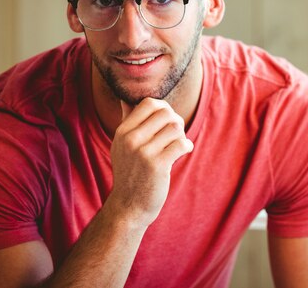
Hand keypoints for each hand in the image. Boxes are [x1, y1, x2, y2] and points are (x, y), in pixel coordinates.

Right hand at [106, 98, 193, 226]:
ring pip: (175, 127)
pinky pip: (181, 143)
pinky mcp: (157, 165)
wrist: (129, 207)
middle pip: (165, 112)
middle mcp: (131, 139)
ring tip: (178, 145)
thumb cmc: (130, 173)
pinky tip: (184, 151)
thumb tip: (125, 100)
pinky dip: (187, 146)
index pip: (149, 103)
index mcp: (123, 132)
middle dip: (175, 121)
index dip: (163, 109)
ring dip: (181, 135)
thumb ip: (126, 122)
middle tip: (175, 135)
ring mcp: (143, 152)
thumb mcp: (121, 146)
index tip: (166, 123)